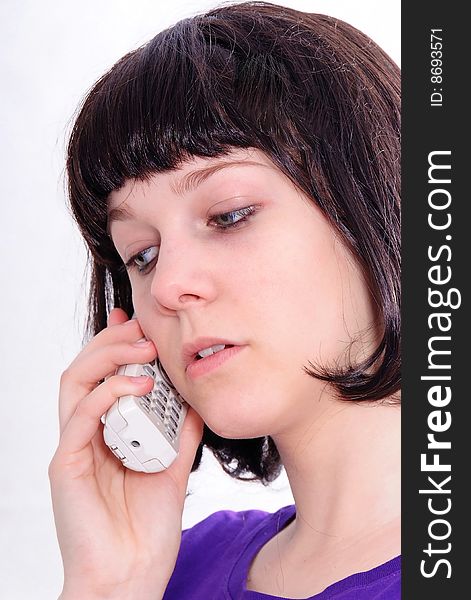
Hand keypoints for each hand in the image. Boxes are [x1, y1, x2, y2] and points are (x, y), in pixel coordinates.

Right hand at [49, 308, 203, 598]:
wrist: (132, 576)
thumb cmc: (146, 527)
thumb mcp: (173, 466)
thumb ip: (180, 432)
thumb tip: (196, 398)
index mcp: (105, 432)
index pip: (101, 376)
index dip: (115, 344)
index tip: (138, 322)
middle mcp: (85, 434)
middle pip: (84, 369)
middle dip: (113, 341)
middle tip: (143, 329)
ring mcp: (73, 447)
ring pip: (74, 382)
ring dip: (108, 357)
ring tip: (144, 349)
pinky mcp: (65, 465)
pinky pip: (79, 416)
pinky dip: (107, 392)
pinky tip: (139, 384)